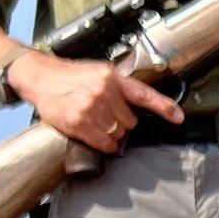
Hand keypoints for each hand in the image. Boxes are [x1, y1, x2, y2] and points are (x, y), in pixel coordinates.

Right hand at [8, 53, 182, 152]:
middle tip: (104, 115)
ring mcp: (91, 106)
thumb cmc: (70, 77)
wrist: (39, 77)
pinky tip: (94, 135)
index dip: (164, 107)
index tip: (179, 117)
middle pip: (131, 122)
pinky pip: (104, 143)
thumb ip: (118, 88)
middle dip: (121, 122)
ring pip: (118, 134)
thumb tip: (136, 110)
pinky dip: (103, 144)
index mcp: (113, 78)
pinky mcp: (78, 121)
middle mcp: (104, 91)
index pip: (144, 94)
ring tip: (95, 121)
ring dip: (110, 133)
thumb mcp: (98, 74)